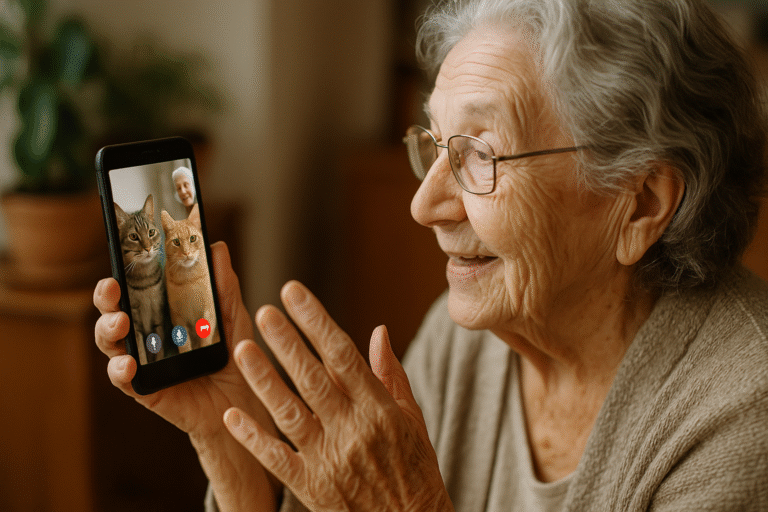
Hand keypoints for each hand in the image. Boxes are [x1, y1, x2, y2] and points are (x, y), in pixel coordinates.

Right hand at [94, 242, 278, 509]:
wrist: (245, 403)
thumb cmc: (236, 356)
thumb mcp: (234, 317)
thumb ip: (225, 287)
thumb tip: (217, 248)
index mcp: (164, 312)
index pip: (136, 288)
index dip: (123, 272)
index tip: (123, 257)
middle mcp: (147, 334)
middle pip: (113, 310)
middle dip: (106, 297)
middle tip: (112, 287)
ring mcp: (143, 362)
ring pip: (110, 343)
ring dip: (107, 329)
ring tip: (121, 322)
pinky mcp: (146, 390)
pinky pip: (123, 380)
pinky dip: (119, 370)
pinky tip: (127, 364)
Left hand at [223, 281, 453, 511]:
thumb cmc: (414, 469)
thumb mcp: (412, 418)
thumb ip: (391, 374)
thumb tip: (378, 331)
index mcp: (379, 409)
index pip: (343, 354)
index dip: (316, 321)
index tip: (294, 294)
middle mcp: (353, 430)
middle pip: (312, 378)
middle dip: (286, 342)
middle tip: (264, 311)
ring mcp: (329, 459)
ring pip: (289, 412)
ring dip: (263, 380)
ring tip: (242, 349)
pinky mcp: (312, 487)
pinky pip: (277, 458)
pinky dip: (253, 437)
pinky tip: (233, 415)